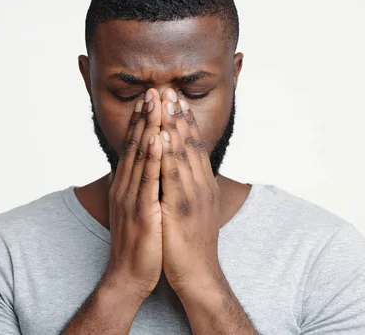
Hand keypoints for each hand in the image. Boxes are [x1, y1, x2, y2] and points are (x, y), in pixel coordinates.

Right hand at [103, 88, 163, 300]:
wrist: (129, 275)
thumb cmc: (138, 242)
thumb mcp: (137, 207)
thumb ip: (140, 186)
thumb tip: (145, 168)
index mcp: (127, 184)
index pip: (135, 145)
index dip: (142, 120)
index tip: (150, 97)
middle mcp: (126, 186)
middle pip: (136, 144)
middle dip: (145, 115)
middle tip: (153, 89)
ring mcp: (132, 197)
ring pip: (140, 156)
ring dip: (148, 127)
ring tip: (155, 103)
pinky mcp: (141, 211)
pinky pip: (148, 180)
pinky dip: (152, 157)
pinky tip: (156, 138)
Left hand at [158, 88, 224, 298]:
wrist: (197, 275)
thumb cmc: (190, 243)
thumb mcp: (192, 209)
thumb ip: (187, 188)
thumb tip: (178, 172)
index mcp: (202, 185)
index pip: (194, 146)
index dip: (185, 121)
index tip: (175, 99)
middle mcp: (200, 185)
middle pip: (189, 143)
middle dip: (178, 115)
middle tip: (169, 89)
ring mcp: (192, 195)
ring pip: (182, 153)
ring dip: (173, 125)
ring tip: (165, 101)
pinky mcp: (181, 208)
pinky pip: (173, 175)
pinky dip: (168, 152)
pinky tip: (162, 134)